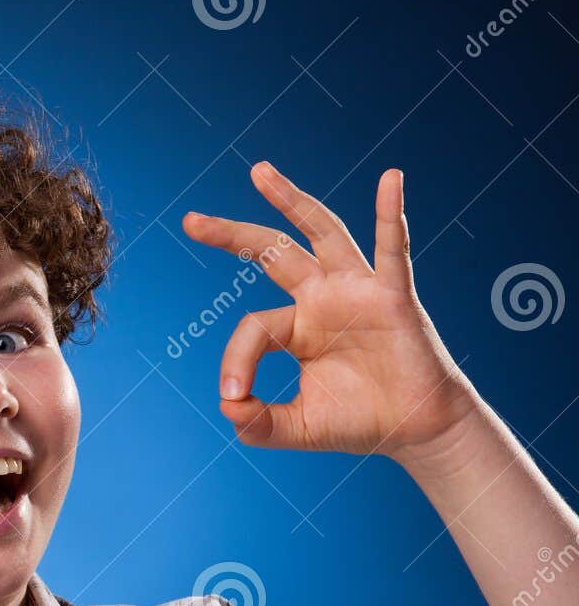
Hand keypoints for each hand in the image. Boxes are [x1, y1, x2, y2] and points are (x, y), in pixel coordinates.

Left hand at [182, 163, 478, 465]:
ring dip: (291, 201)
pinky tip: (391, 179)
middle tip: (190, 220)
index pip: (252, 327)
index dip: (236, 360)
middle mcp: (322, 298)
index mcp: (297, 327)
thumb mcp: (296, 428)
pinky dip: (392, 214)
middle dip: (231, 234)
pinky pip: (394, 249)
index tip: (233, 395)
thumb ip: (258, 424)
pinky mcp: (394, 297)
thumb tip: (227, 407)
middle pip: (271, 254)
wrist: (415, 433)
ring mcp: (357, 291)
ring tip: (258, 172)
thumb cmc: (358, 421)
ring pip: (320, 234)